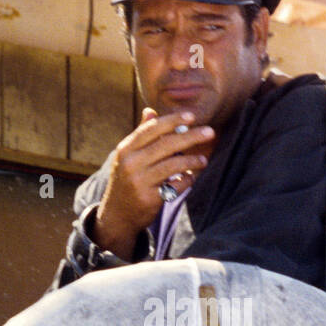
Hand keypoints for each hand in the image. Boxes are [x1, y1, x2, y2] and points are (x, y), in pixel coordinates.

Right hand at [94, 108, 213, 255]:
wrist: (116, 215)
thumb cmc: (127, 180)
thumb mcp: (128, 157)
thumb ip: (141, 135)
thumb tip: (150, 111)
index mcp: (126, 149)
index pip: (151, 129)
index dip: (172, 121)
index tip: (191, 116)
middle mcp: (131, 163)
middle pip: (166, 145)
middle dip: (191, 137)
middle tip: (210, 132)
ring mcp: (139, 182)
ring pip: (173, 165)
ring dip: (192, 161)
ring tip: (203, 160)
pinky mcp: (149, 199)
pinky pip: (175, 186)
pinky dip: (186, 180)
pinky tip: (190, 178)